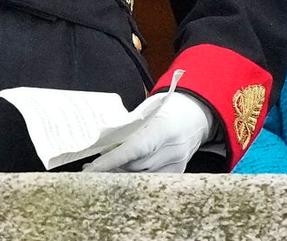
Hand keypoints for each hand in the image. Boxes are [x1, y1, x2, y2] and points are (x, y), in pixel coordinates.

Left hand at [83, 91, 212, 173]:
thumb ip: (128, 124)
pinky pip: (151, 179)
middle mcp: (173, 149)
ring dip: (121, 172)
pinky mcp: (178, 173)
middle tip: (90, 167)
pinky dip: (134, 175)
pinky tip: (121, 171)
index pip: (134, 148)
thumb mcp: (147, 108)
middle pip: (136, 166)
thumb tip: (102, 139)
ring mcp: (177, 164)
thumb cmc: (167, 106)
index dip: (112, 160)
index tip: (92, 168)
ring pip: (141, 176)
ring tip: (100, 170)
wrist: (197, 114)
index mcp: (164, 128)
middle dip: (112, 167)